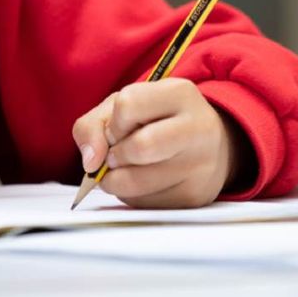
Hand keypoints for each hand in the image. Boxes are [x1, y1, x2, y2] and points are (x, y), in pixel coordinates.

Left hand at [71, 78, 244, 207]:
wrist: (206, 146)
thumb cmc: (157, 122)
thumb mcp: (124, 107)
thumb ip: (93, 126)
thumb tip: (91, 163)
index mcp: (180, 93)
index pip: (128, 105)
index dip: (114, 122)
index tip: (120, 129)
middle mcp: (198, 127)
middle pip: (139, 147)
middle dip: (114, 156)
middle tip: (117, 155)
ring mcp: (200, 165)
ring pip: (137, 183)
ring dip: (116, 180)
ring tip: (126, 169)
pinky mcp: (195, 195)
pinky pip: (144, 203)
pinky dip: (132, 196)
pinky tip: (143, 182)